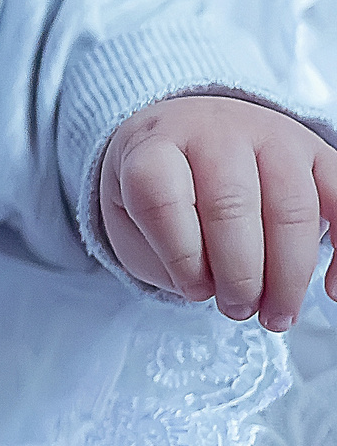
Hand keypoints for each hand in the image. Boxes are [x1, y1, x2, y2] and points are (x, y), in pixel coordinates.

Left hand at [99, 94, 336, 330]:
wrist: (187, 130)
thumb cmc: (160, 188)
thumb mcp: (129, 215)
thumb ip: (157, 250)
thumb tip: (209, 286)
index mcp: (154, 146)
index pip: (161, 197)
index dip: (179, 254)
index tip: (193, 291)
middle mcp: (214, 133)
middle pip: (231, 207)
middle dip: (239, 275)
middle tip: (237, 310)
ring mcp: (270, 136)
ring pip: (291, 208)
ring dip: (288, 274)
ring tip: (275, 314)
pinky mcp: (315, 151)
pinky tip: (330, 290)